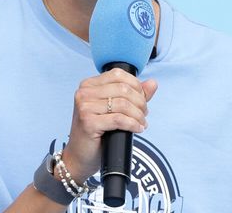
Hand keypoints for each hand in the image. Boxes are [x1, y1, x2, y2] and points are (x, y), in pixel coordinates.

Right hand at [61, 68, 157, 182]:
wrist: (79, 156)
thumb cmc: (97, 132)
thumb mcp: (114, 109)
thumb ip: (134, 94)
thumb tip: (153, 83)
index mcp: (88, 85)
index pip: (118, 74)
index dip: (136, 86)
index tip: (142, 99)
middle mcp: (84, 93)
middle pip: (123, 89)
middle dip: (140, 102)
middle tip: (144, 114)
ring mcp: (84, 107)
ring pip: (123, 104)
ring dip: (138, 115)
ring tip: (141, 123)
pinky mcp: (88, 122)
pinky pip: (119, 119)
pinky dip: (133, 124)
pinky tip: (138, 129)